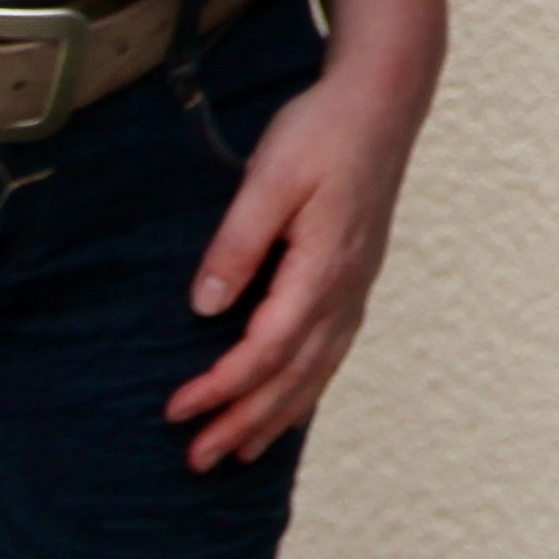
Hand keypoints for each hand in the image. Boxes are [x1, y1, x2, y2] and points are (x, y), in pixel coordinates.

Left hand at [167, 59, 434, 469]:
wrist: (383, 98)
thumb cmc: (322, 131)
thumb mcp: (270, 177)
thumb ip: (239, 243)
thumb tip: (205, 308)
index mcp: (321, 268)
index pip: (265, 350)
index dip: (220, 388)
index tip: (176, 412)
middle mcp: (344, 289)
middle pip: (292, 376)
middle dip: (244, 422)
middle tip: (198, 461)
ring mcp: (357, 286)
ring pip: (318, 371)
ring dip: (277, 416)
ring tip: (239, 453)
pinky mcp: (357, 276)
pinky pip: (333, 351)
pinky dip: (309, 388)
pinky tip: (291, 404)